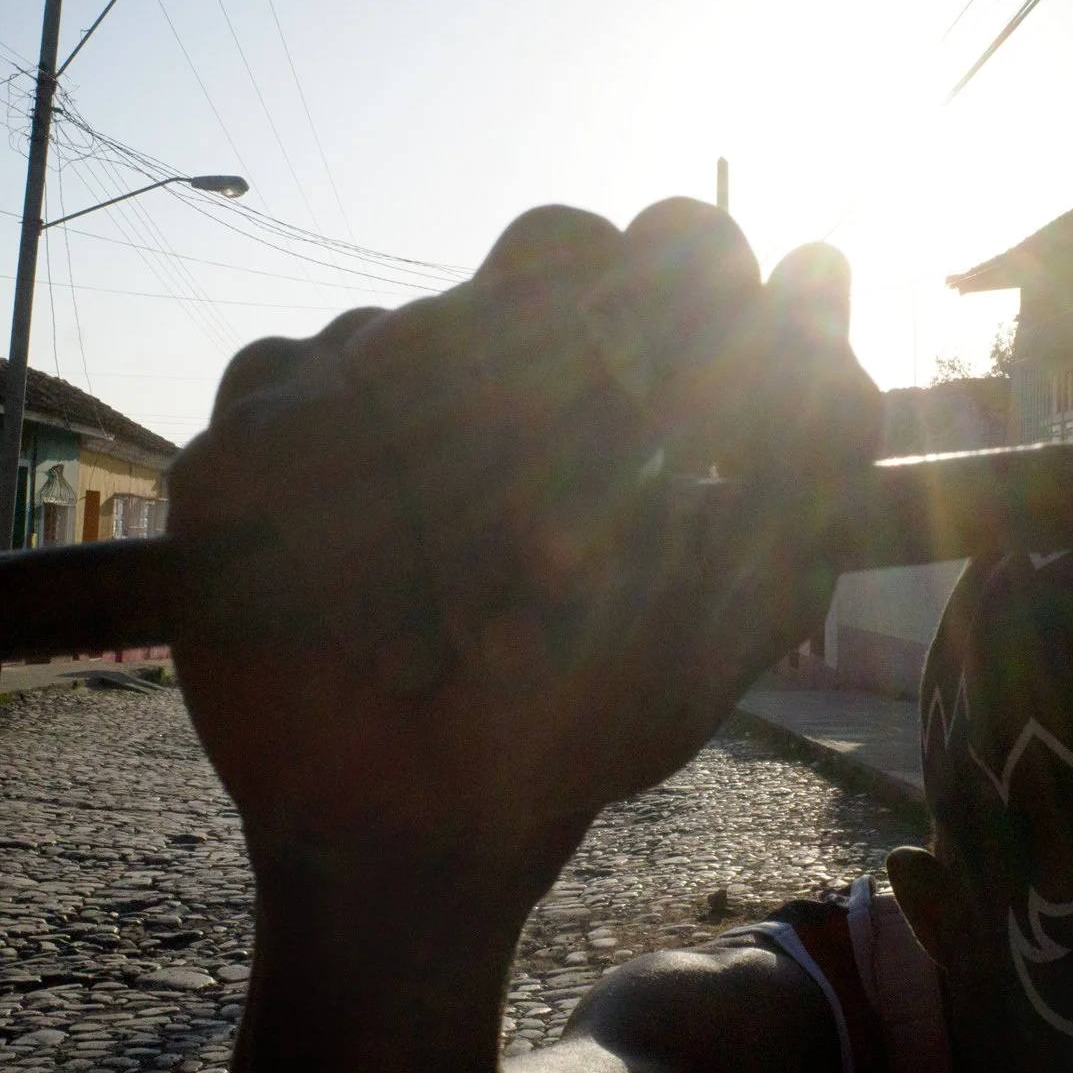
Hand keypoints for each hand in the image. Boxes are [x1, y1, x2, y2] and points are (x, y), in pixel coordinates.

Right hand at [168, 199, 880, 871]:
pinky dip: (343, 540)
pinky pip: (290, 419)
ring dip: (458, 518)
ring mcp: (355, 375)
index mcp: (604, 366)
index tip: (698, 401)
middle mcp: (479, 339)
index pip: (674, 241)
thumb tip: (826, 265)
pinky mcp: (246, 437)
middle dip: (578, 425)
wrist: (431, 831)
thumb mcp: (722, 612)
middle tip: (568, 568)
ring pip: (410, 340)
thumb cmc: (584, 714)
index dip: (699, 286)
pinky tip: (370, 637)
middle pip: (545, 255)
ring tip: (465, 645)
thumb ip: (802, 457)